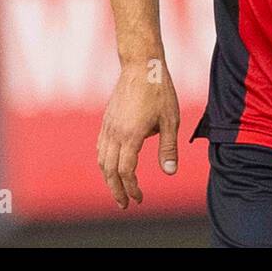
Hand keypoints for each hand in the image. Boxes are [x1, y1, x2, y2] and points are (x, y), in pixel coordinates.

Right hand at [96, 57, 179, 208]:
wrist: (141, 65)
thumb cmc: (159, 91)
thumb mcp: (171, 120)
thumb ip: (168, 148)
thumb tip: (169, 173)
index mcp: (131, 136)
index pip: (126, 171)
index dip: (131, 189)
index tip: (139, 199)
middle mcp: (115, 133)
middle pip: (109, 170)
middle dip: (116, 190)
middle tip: (124, 204)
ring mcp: (108, 126)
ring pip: (101, 159)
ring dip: (108, 178)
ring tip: (118, 188)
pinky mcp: (106, 119)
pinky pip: (100, 147)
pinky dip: (104, 161)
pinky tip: (111, 165)